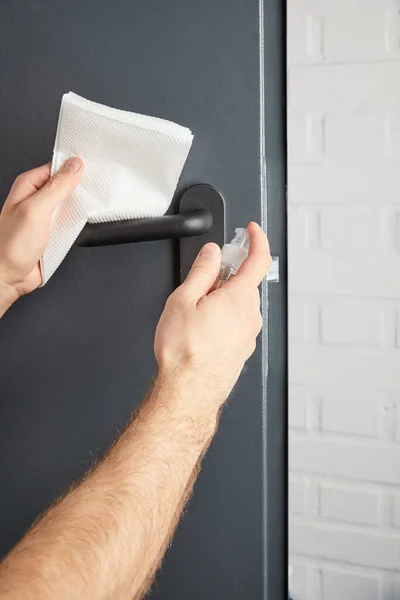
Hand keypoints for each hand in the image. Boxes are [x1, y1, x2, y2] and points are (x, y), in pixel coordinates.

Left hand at [0, 158, 82, 314]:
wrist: (9, 275)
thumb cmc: (11, 245)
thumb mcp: (36, 209)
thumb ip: (57, 187)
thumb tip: (74, 166)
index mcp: (29, 186)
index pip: (57, 167)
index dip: (74, 167)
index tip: (91, 170)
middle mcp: (36, 199)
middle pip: (66, 185)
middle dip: (80, 188)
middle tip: (94, 189)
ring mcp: (45, 215)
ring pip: (70, 204)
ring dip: (80, 207)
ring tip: (88, 208)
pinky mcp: (53, 231)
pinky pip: (70, 222)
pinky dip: (78, 223)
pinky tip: (82, 224)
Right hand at [155, 222, 271, 414]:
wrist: (189, 391)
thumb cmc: (184, 353)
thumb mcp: (183, 301)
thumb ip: (202, 272)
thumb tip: (212, 254)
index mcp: (238, 298)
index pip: (259, 259)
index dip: (257, 239)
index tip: (252, 230)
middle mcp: (250, 315)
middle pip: (246, 283)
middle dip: (227, 276)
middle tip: (203, 282)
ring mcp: (249, 334)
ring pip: (241, 304)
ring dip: (224, 299)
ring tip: (197, 313)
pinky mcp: (243, 349)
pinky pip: (238, 323)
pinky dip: (225, 317)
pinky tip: (203, 330)